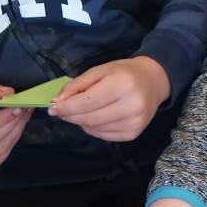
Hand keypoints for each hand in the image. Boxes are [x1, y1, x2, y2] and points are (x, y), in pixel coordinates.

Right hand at [0, 83, 29, 173]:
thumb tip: (9, 93)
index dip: (3, 117)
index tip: (18, 105)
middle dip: (14, 122)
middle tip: (27, 108)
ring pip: (1, 148)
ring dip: (17, 131)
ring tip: (25, 115)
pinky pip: (2, 155)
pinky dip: (13, 140)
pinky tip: (17, 127)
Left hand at [49, 57, 170, 142]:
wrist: (154, 81)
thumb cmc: (124, 72)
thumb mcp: (100, 71)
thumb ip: (77, 86)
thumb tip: (57, 103)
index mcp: (122, 85)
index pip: (87, 102)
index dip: (66, 107)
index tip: (52, 108)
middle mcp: (131, 106)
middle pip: (89, 118)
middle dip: (70, 115)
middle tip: (61, 110)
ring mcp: (134, 122)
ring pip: (94, 129)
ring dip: (81, 121)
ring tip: (83, 110)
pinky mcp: (134, 134)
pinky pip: (103, 135)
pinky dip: (93, 128)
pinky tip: (96, 117)